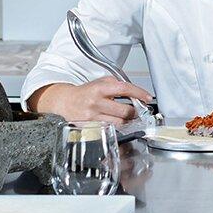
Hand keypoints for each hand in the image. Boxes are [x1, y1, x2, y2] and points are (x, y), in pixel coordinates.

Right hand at [28, 77, 153, 125]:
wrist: (65, 102)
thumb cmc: (85, 93)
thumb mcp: (100, 82)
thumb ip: (118, 84)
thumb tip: (136, 92)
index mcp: (100, 89)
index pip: (124, 89)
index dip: (139, 94)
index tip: (147, 98)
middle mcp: (95, 103)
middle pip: (125, 111)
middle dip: (134, 111)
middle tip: (136, 110)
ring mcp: (92, 117)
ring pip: (119, 123)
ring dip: (126, 120)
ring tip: (125, 116)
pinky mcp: (89, 128)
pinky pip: (110, 129)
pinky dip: (115, 126)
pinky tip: (114, 121)